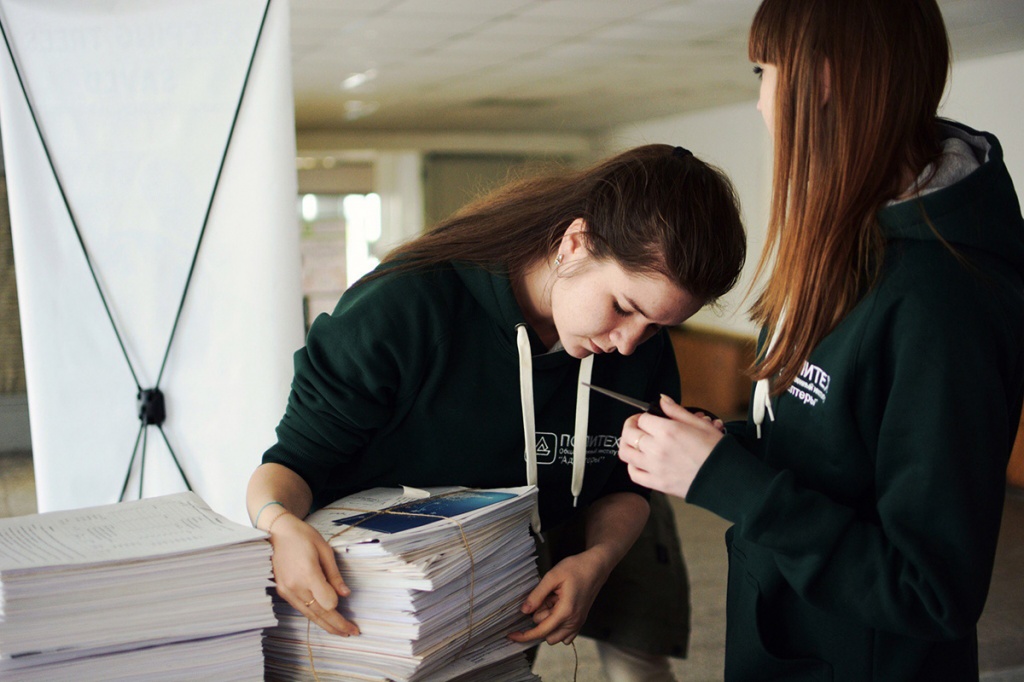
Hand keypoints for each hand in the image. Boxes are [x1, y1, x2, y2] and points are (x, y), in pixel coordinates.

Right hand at [267, 512, 359, 635]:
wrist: (277, 532)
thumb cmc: (303, 536)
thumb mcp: (324, 550)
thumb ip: (334, 575)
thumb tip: (345, 594)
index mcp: (308, 574)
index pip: (327, 601)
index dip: (337, 604)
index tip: (346, 602)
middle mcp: (295, 586)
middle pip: (320, 613)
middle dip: (337, 625)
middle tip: (353, 632)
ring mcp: (287, 591)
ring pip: (309, 615)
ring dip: (326, 625)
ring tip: (341, 632)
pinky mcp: (283, 592)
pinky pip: (301, 608)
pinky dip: (314, 616)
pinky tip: (324, 619)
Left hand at [507, 550, 608, 645]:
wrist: (596, 567)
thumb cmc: (576, 568)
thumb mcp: (552, 576)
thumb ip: (537, 595)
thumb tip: (524, 611)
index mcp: (566, 611)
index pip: (541, 631)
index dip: (524, 635)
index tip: (512, 635)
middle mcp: (573, 621)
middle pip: (547, 635)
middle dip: (540, 621)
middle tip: (545, 598)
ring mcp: (578, 623)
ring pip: (555, 636)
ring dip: (549, 623)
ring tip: (552, 601)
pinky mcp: (580, 621)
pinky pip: (565, 634)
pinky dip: (557, 626)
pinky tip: (557, 609)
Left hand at [618, 395, 723, 498]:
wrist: (724, 478)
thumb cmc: (716, 451)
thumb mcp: (700, 424)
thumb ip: (676, 411)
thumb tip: (661, 399)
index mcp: (668, 431)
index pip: (642, 419)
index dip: (644, 416)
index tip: (648, 417)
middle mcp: (657, 449)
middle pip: (629, 433)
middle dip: (631, 426)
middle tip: (638, 425)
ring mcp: (655, 467)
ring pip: (625, 452)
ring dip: (627, 444)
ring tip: (635, 441)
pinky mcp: (657, 483)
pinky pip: (633, 474)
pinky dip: (632, 465)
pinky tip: (640, 460)